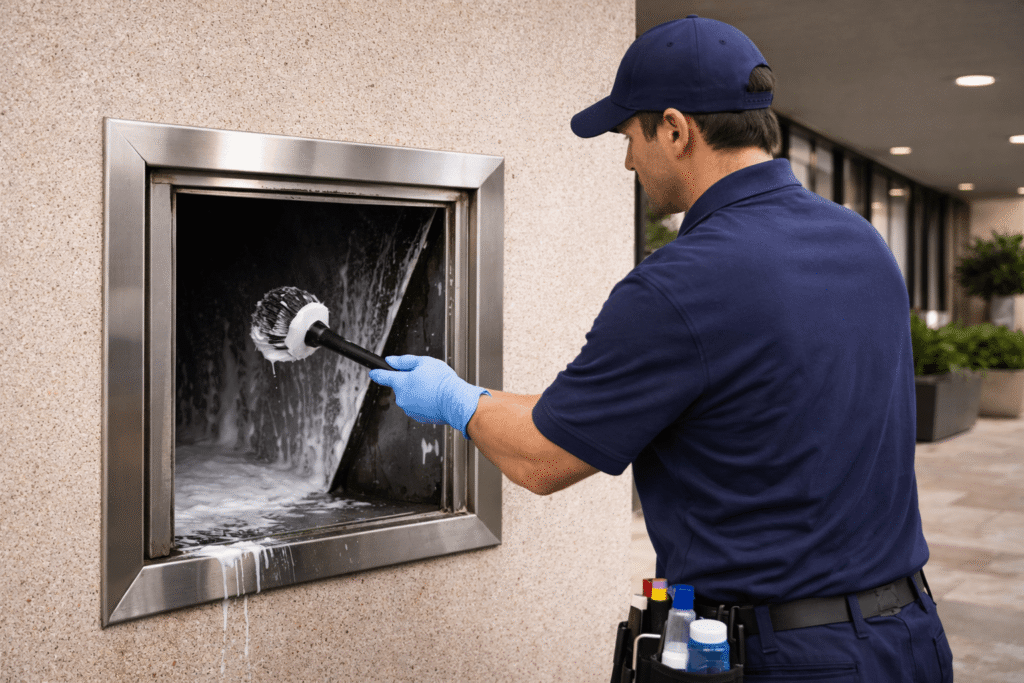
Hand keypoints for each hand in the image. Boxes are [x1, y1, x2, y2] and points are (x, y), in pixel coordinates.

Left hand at [368, 355, 488, 438]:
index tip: (373, 372)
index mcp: (400, 383)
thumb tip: (390, 360)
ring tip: (433, 388)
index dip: (377, 373)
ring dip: (418, 392)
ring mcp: (409, 409)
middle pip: (401, 386)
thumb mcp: (424, 362)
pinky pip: (418, 406)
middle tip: (425, 377)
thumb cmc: (442, 381)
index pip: (383, 376)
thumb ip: (404, 361)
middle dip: (410, 381)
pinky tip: (435, 398)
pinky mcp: (418, 417)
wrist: (456, 401)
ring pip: (410, 397)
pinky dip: (424, 402)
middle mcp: (402, 398)